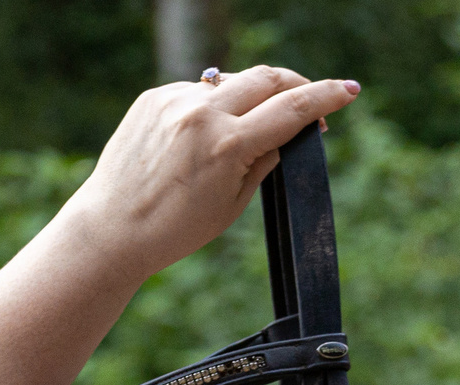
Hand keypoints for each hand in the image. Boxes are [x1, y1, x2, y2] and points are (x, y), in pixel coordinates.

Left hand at [72, 66, 361, 279]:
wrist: (109, 231)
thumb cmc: (173, 230)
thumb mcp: (232, 205)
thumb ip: (264, 160)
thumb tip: (287, 131)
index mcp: (227, 145)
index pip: (292, 109)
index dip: (327, 97)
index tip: (349, 91)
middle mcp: (202, 114)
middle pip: (267, 78)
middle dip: (296, 85)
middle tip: (310, 99)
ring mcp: (174, 101)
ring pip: (231, 83)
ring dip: (250, 98)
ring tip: (248, 129)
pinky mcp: (152, 98)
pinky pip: (197, 93)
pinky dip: (210, 108)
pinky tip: (200, 138)